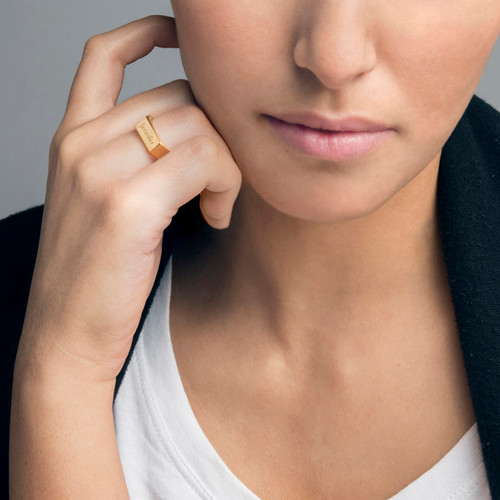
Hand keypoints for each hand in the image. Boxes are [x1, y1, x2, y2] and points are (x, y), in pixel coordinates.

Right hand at [16, 15, 241, 385]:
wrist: (69, 337)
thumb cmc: (99, 275)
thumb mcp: (109, 203)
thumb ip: (142, 158)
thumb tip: (200, 131)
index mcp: (73, 139)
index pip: (103, 56)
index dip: (144, 33)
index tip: (176, 35)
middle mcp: (81, 143)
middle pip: (180, 97)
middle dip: (217, 135)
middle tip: (219, 185)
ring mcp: (99, 169)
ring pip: (199, 125)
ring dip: (225, 166)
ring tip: (216, 207)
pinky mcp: (125, 202)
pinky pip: (203, 161)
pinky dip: (223, 186)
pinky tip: (215, 217)